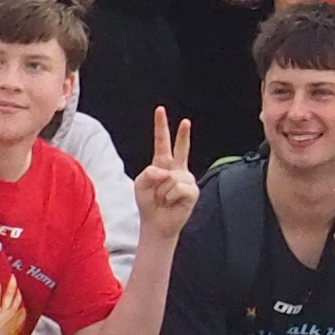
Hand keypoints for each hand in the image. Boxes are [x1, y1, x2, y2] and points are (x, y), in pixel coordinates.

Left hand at [134, 109, 201, 246]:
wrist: (156, 224)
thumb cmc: (149, 203)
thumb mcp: (141, 184)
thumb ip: (150, 172)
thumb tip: (166, 172)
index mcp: (162, 164)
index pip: (162, 142)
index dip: (161, 126)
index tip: (160, 110)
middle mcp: (177, 169)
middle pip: (181, 148)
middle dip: (184, 134)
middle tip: (185, 121)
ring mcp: (186, 179)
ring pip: (171, 177)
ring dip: (162, 191)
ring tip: (164, 200)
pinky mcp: (192, 191)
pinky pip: (178, 188)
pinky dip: (170, 197)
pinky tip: (172, 203)